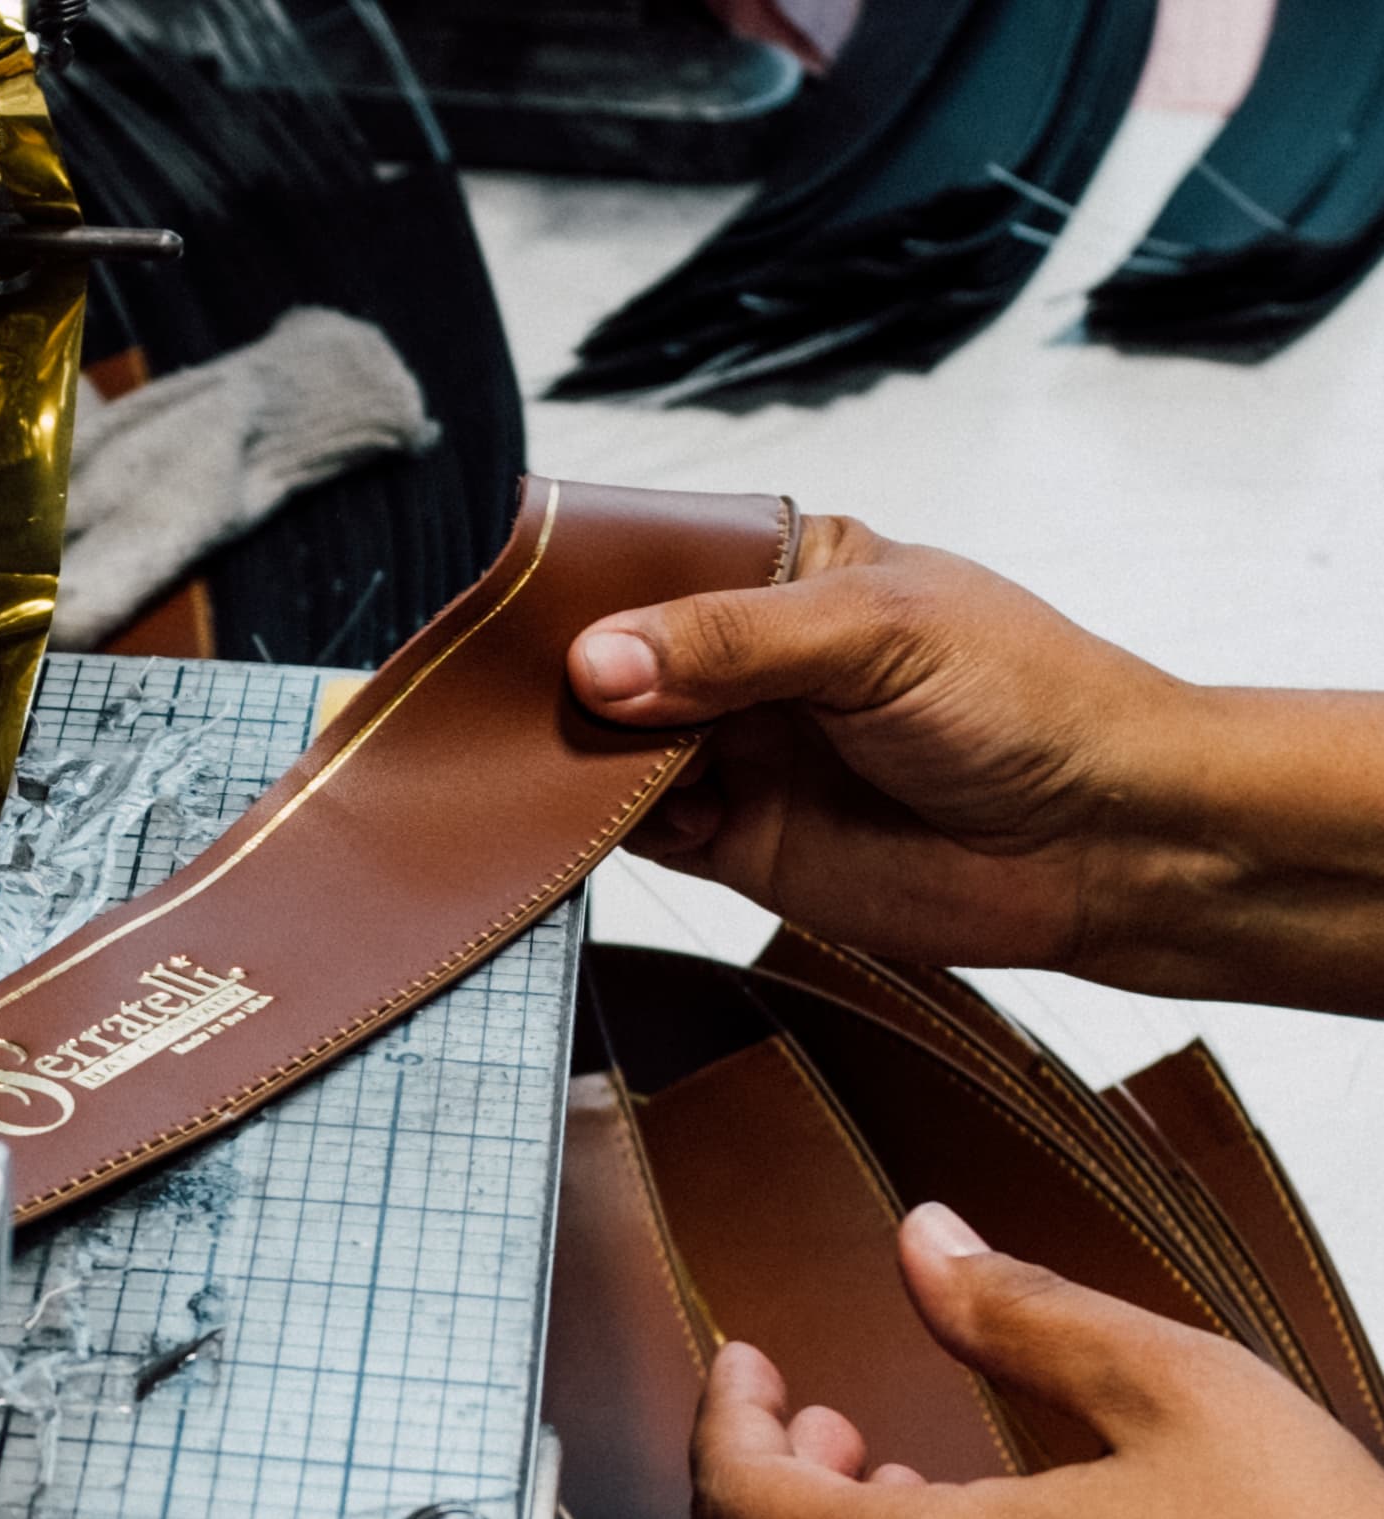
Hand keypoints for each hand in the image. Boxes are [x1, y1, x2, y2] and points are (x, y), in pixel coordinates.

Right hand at [566, 516, 1197, 973]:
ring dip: (582, 757)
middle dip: (569, 678)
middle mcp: (748, 662)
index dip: (589, 585)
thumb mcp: (878, 635)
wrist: (1100, 847)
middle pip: (616, 660)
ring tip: (565, 757)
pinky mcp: (733, 842)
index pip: (655, 562)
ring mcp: (737, 752)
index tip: (528, 610)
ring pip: (613, 748)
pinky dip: (608, 827)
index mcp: (786, 573)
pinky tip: (622, 814)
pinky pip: (640, 830)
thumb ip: (735, 642)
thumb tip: (601, 661)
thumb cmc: (1031, 705)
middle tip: (527, 697)